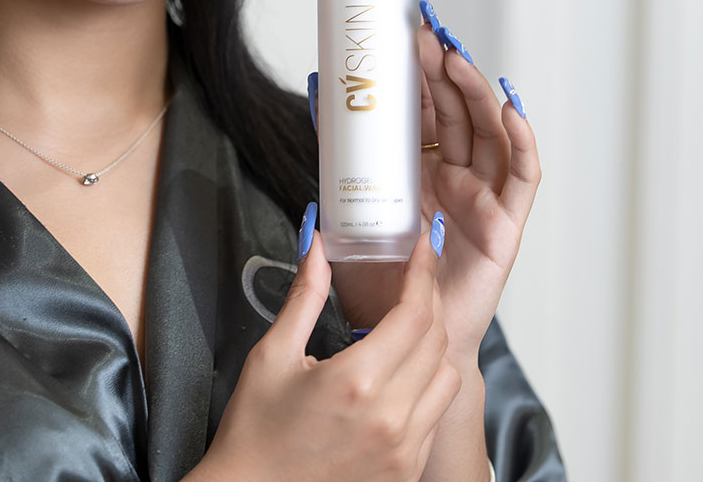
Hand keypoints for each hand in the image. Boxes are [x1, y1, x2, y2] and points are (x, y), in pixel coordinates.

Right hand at [188, 216, 460, 481]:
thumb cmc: (254, 433)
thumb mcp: (272, 354)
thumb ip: (304, 295)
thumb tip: (315, 244)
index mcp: (357, 382)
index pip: (415, 312)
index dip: (424, 271)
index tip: (425, 245)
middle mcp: (391, 418)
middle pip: (437, 339)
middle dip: (429, 297)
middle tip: (414, 274)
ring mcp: (404, 450)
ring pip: (448, 377)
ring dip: (434, 342)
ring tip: (407, 323)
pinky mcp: (406, 472)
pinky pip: (436, 414)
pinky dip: (428, 383)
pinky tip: (400, 370)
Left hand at [326, 0, 541, 367]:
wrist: (401, 334)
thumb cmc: (379, 278)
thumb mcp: (352, 206)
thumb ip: (340, 157)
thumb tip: (318, 98)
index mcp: (421, 167)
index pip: (426, 108)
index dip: (418, 72)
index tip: (403, 35)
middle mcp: (456, 173)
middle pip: (457, 110)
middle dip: (440, 71)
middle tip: (421, 38)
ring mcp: (483, 194)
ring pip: (488, 130)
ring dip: (475, 92)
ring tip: (453, 60)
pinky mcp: (505, 222)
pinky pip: (522, 175)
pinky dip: (521, 140)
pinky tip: (511, 109)